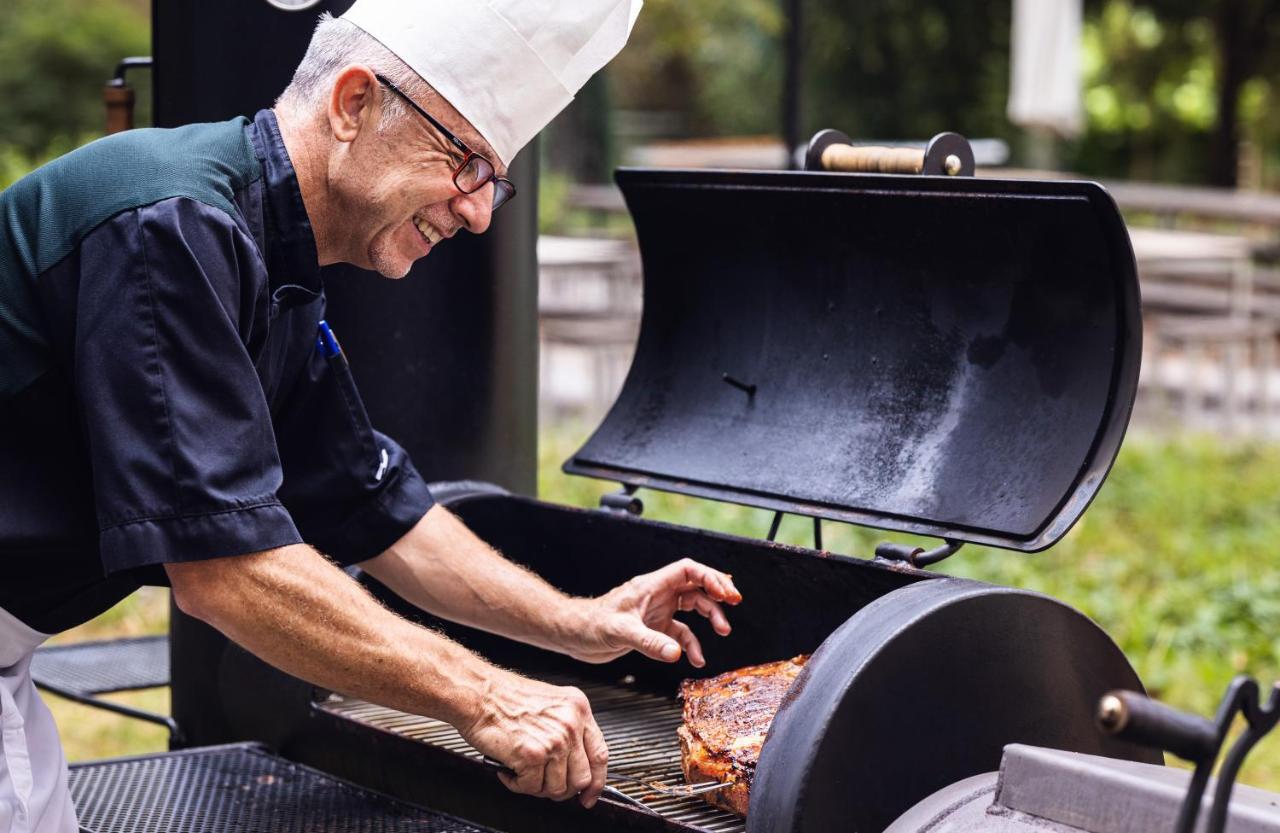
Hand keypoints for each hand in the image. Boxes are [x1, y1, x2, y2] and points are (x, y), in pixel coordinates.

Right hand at [461, 668, 608, 807]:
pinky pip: (531, 788)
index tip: (589, 795)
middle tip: (545, 785)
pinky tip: (508, 770)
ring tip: (522, 772)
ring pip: (557, 788)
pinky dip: (517, 785)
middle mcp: (570, 724)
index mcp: (578, 709)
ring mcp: (554, 741)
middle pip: (582, 778)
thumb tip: (573, 763)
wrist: (478, 693)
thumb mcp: (551, 703)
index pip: (600, 755)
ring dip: (537, 787)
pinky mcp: (532, 756)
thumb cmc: (505, 697)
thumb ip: (567, 728)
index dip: (596, 782)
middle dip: (563, 790)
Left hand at [567, 558, 741, 666]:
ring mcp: (657, 611)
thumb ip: (650, 642)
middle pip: (696, 586)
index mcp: (651, 586)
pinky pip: (680, 633)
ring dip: (710, 618)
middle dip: (717, 594)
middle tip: (734, 604)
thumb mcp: (620, 632)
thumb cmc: (590, 624)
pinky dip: (691, 645)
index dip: (710, 577)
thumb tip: (676, 652)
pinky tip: (695, 659)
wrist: (574, 636)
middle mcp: (658, 595)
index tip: (727, 592)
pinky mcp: (654, 629)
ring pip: (693, 608)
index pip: (688, 571)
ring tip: (723, 632)